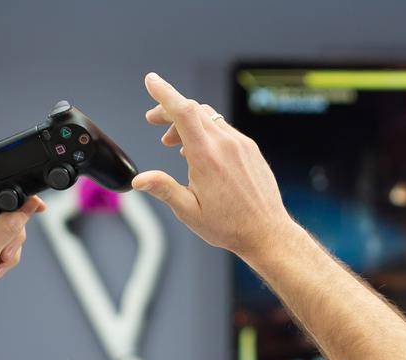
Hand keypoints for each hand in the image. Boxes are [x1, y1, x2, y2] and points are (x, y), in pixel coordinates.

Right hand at [133, 72, 293, 256]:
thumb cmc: (228, 226)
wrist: (267, 233)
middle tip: (153, 122)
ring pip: (208, 117)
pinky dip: (205, 130)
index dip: (164, 92)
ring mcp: (241, 144)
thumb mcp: (190, 212)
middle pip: (192, 109)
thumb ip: (164, 189)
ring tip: (173, 144)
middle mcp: (225, 144)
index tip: (151, 80)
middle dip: (168, 110)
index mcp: (206, 157)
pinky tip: (198, 150)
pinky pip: (224, 128)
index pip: (182, 111)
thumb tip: (138, 180)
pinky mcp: (250, 149)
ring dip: (186, 122)